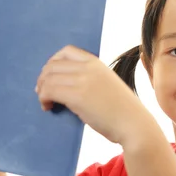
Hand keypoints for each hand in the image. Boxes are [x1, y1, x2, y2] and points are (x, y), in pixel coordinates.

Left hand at [35, 45, 152, 144]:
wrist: (133, 124)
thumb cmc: (122, 110)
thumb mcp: (107, 84)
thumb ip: (89, 79)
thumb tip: (66, 84)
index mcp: (97, 63)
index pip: (66, 51)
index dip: (53, 62)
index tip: (50, 76)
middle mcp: (88, 68)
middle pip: (53, 65)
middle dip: (43, 78)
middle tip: (42, 92)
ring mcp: (82, 80)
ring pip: (48, 78)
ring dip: (41, 90)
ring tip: (45, 101)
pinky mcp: (77, 96)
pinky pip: (49, 91)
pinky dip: (43, 98)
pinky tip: (48, 107)